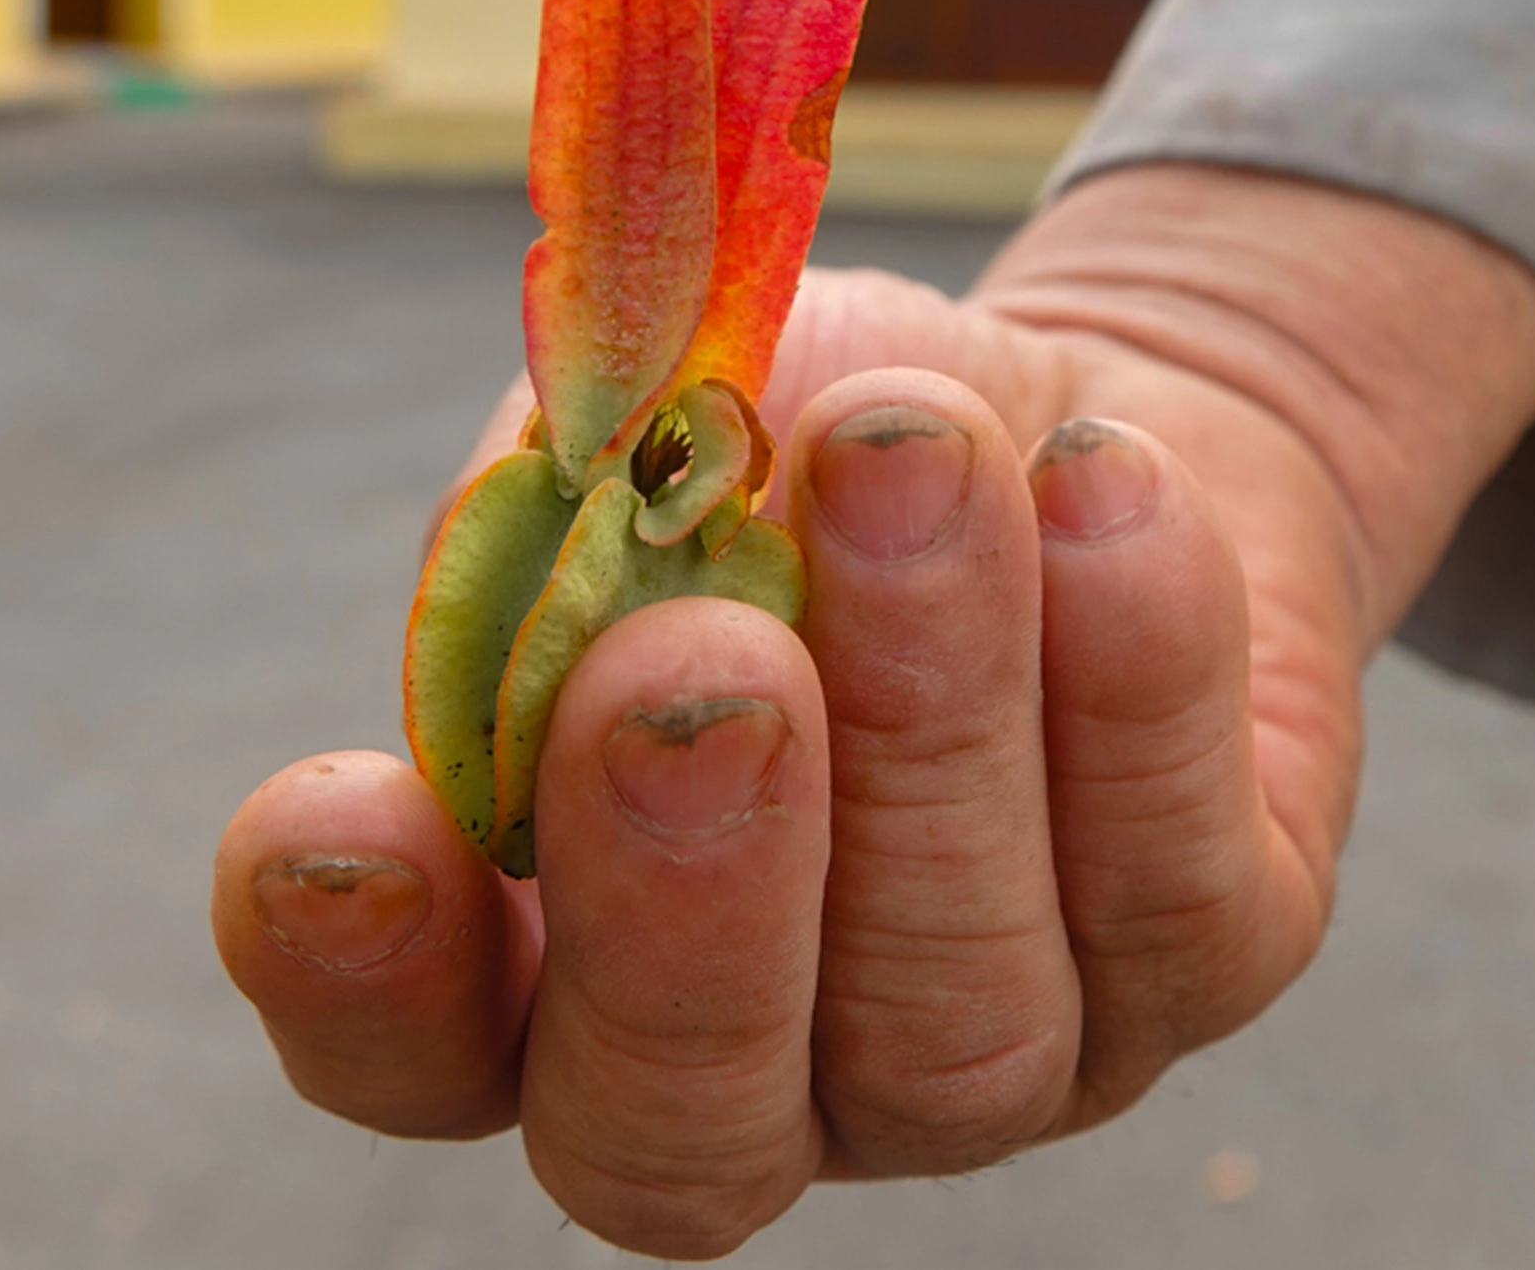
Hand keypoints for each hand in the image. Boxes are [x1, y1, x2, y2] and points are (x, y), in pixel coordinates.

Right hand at [210, 164, 1534, 1257]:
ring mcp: (984, 1058)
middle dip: (684, 899)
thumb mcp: (674, 414)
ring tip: (911, 462)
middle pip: (681, 1120)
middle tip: (702, 673)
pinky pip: (1176, 885)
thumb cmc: (814, 447)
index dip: (358, 980)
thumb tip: (601, 507)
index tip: (335, 809)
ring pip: (949, 1005)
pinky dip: (1140, 673)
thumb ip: (597, 481)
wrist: (1071, 429)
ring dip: (930, 715)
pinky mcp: (1199, 970)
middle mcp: (762, 1068)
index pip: (416, 1054)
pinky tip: (1103, 486)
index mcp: (553, 965)